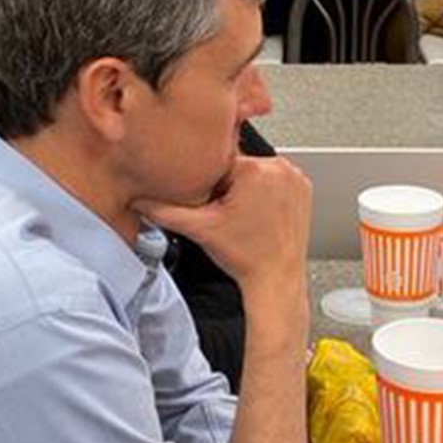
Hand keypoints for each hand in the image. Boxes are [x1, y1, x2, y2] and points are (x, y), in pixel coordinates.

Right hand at [132, 155, 312, 314]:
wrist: (277, 278)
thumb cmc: (246, 257)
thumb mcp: (200, 229)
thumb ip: (164, 210)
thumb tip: (139, 200)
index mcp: (254, 170)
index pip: (219, 163)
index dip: (211, 186)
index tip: (214, 205)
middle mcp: (279, 168)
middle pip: (239, 166)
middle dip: (230, 186)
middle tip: (230, 215)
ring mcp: (295, 177)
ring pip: (257, 172)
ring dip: (248, 188)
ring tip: (247, 216)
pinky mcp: (304, 187)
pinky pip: (276, 180)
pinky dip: (267, 192)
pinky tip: (261, 215)